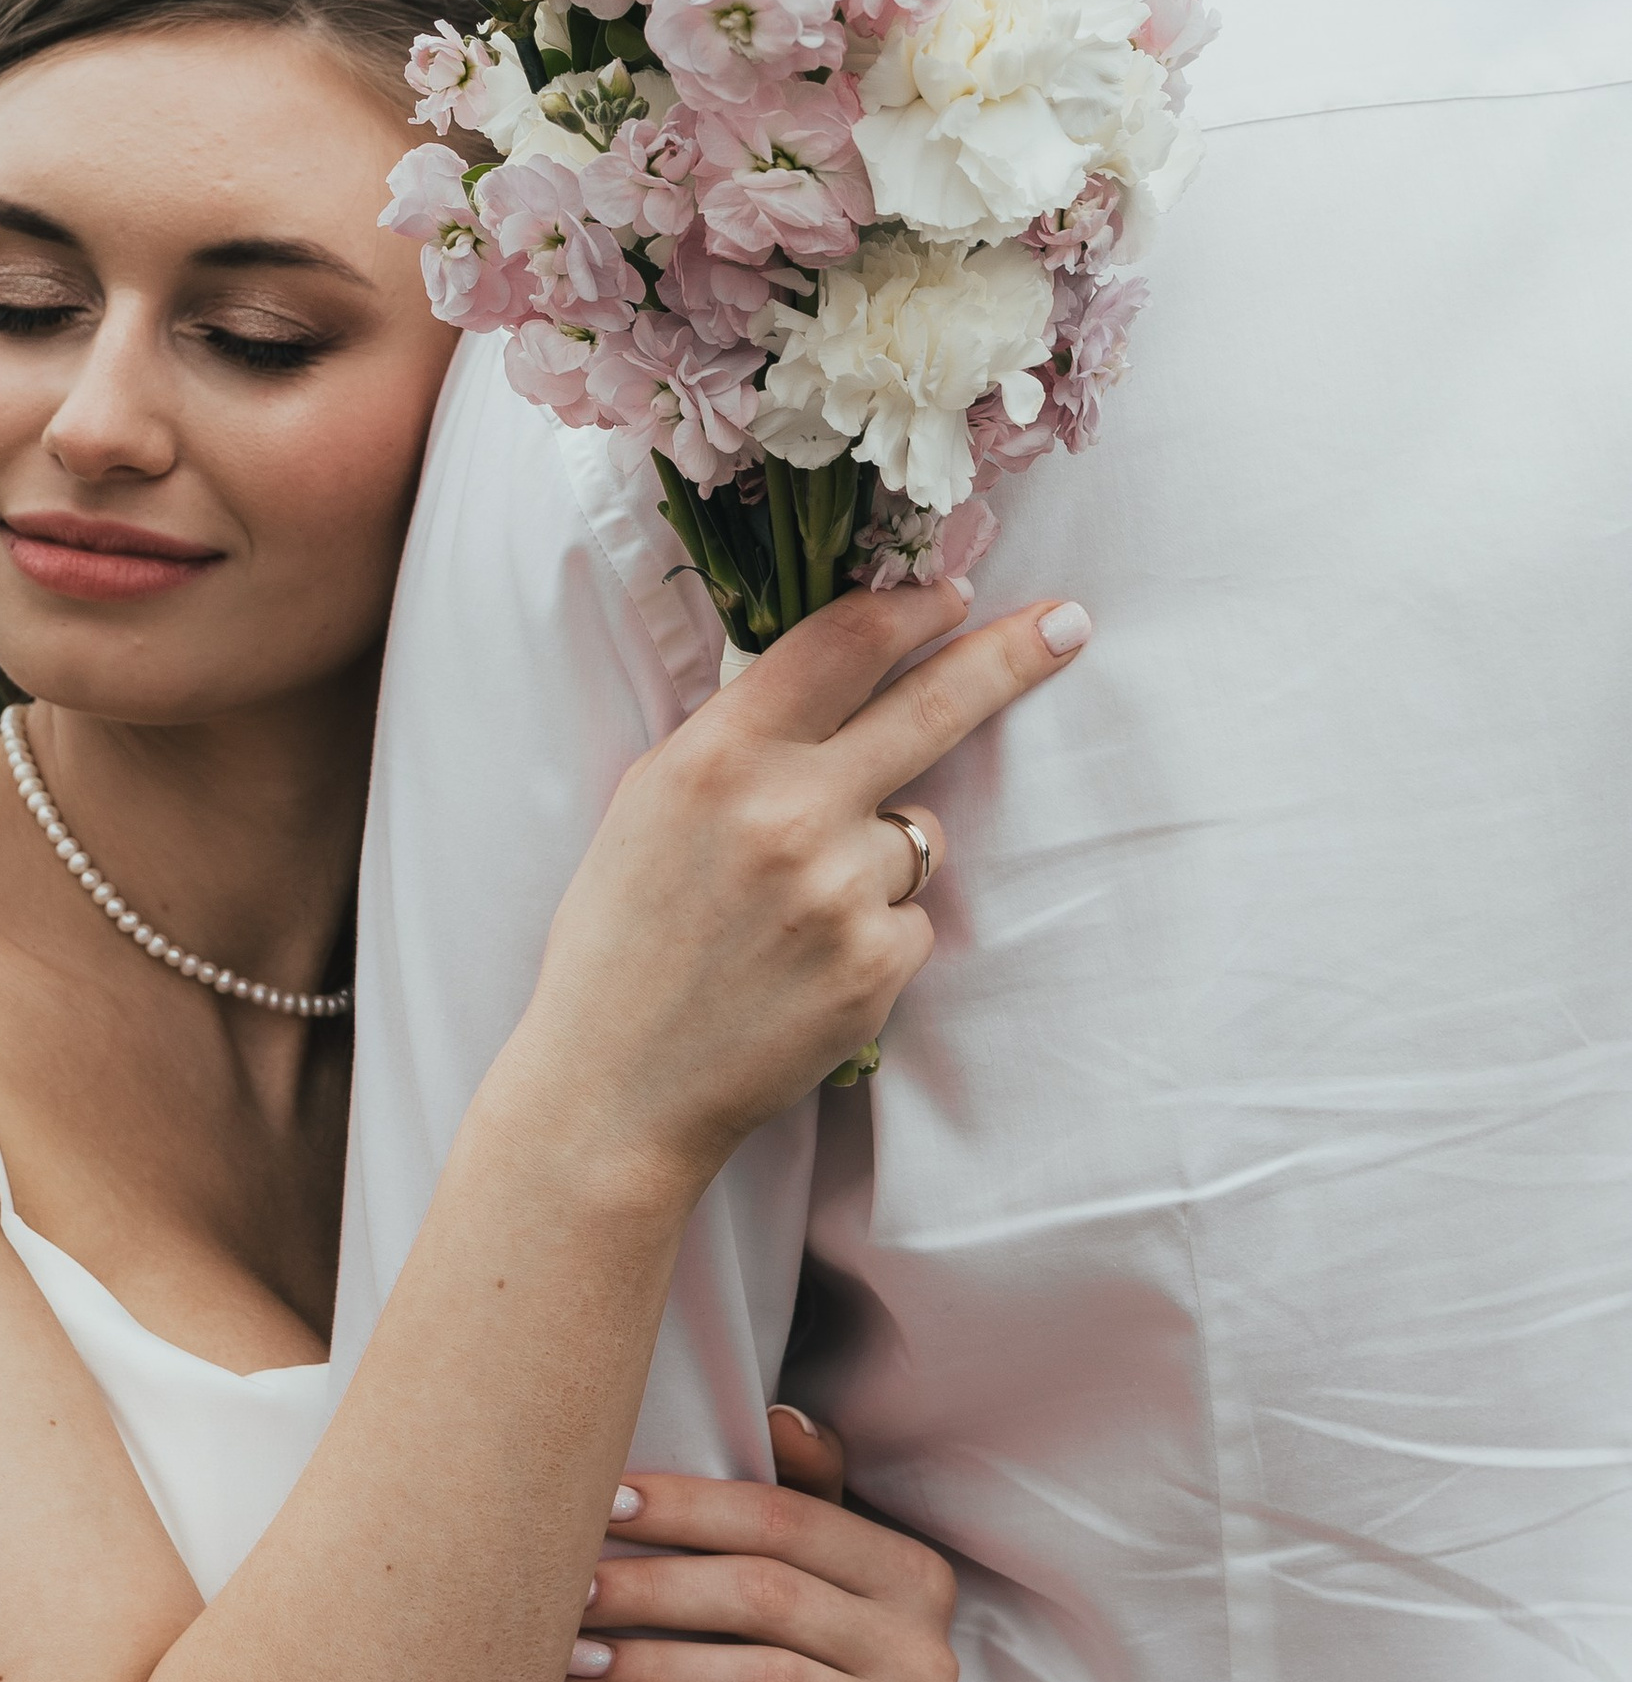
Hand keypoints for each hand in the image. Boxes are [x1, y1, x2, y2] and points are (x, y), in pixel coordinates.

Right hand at [516, 583, 1088, 1186]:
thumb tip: (832, 674)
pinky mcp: (879, 965)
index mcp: (718, 754)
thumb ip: (738, 736)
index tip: (949, 595)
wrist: (614, 1085)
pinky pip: (913, 916)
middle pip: (931, 706)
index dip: (907, 611)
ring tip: (792, 911)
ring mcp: (842, 890)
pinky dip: (875, 933)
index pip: (841, 646)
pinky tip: (805, 967)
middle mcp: (788, 810)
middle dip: (1007, 656)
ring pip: (920, 832)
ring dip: (879, 853)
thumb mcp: (649, 802)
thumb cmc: (619, 938)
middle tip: (1067, 622)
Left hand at [563, 1405, 957, 1681]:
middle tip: (568, 1590)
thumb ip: (805, 1499)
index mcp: (913, 1575)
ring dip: (655, 1666)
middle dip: (653, 1587)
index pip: (787, 1521)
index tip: (601, 1504)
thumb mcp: (817, 1584)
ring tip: (574, 1658)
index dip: (688, 1507)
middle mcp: (925, 1655)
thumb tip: (782, 1413)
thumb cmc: (806, 1669)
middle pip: (768, 1597)